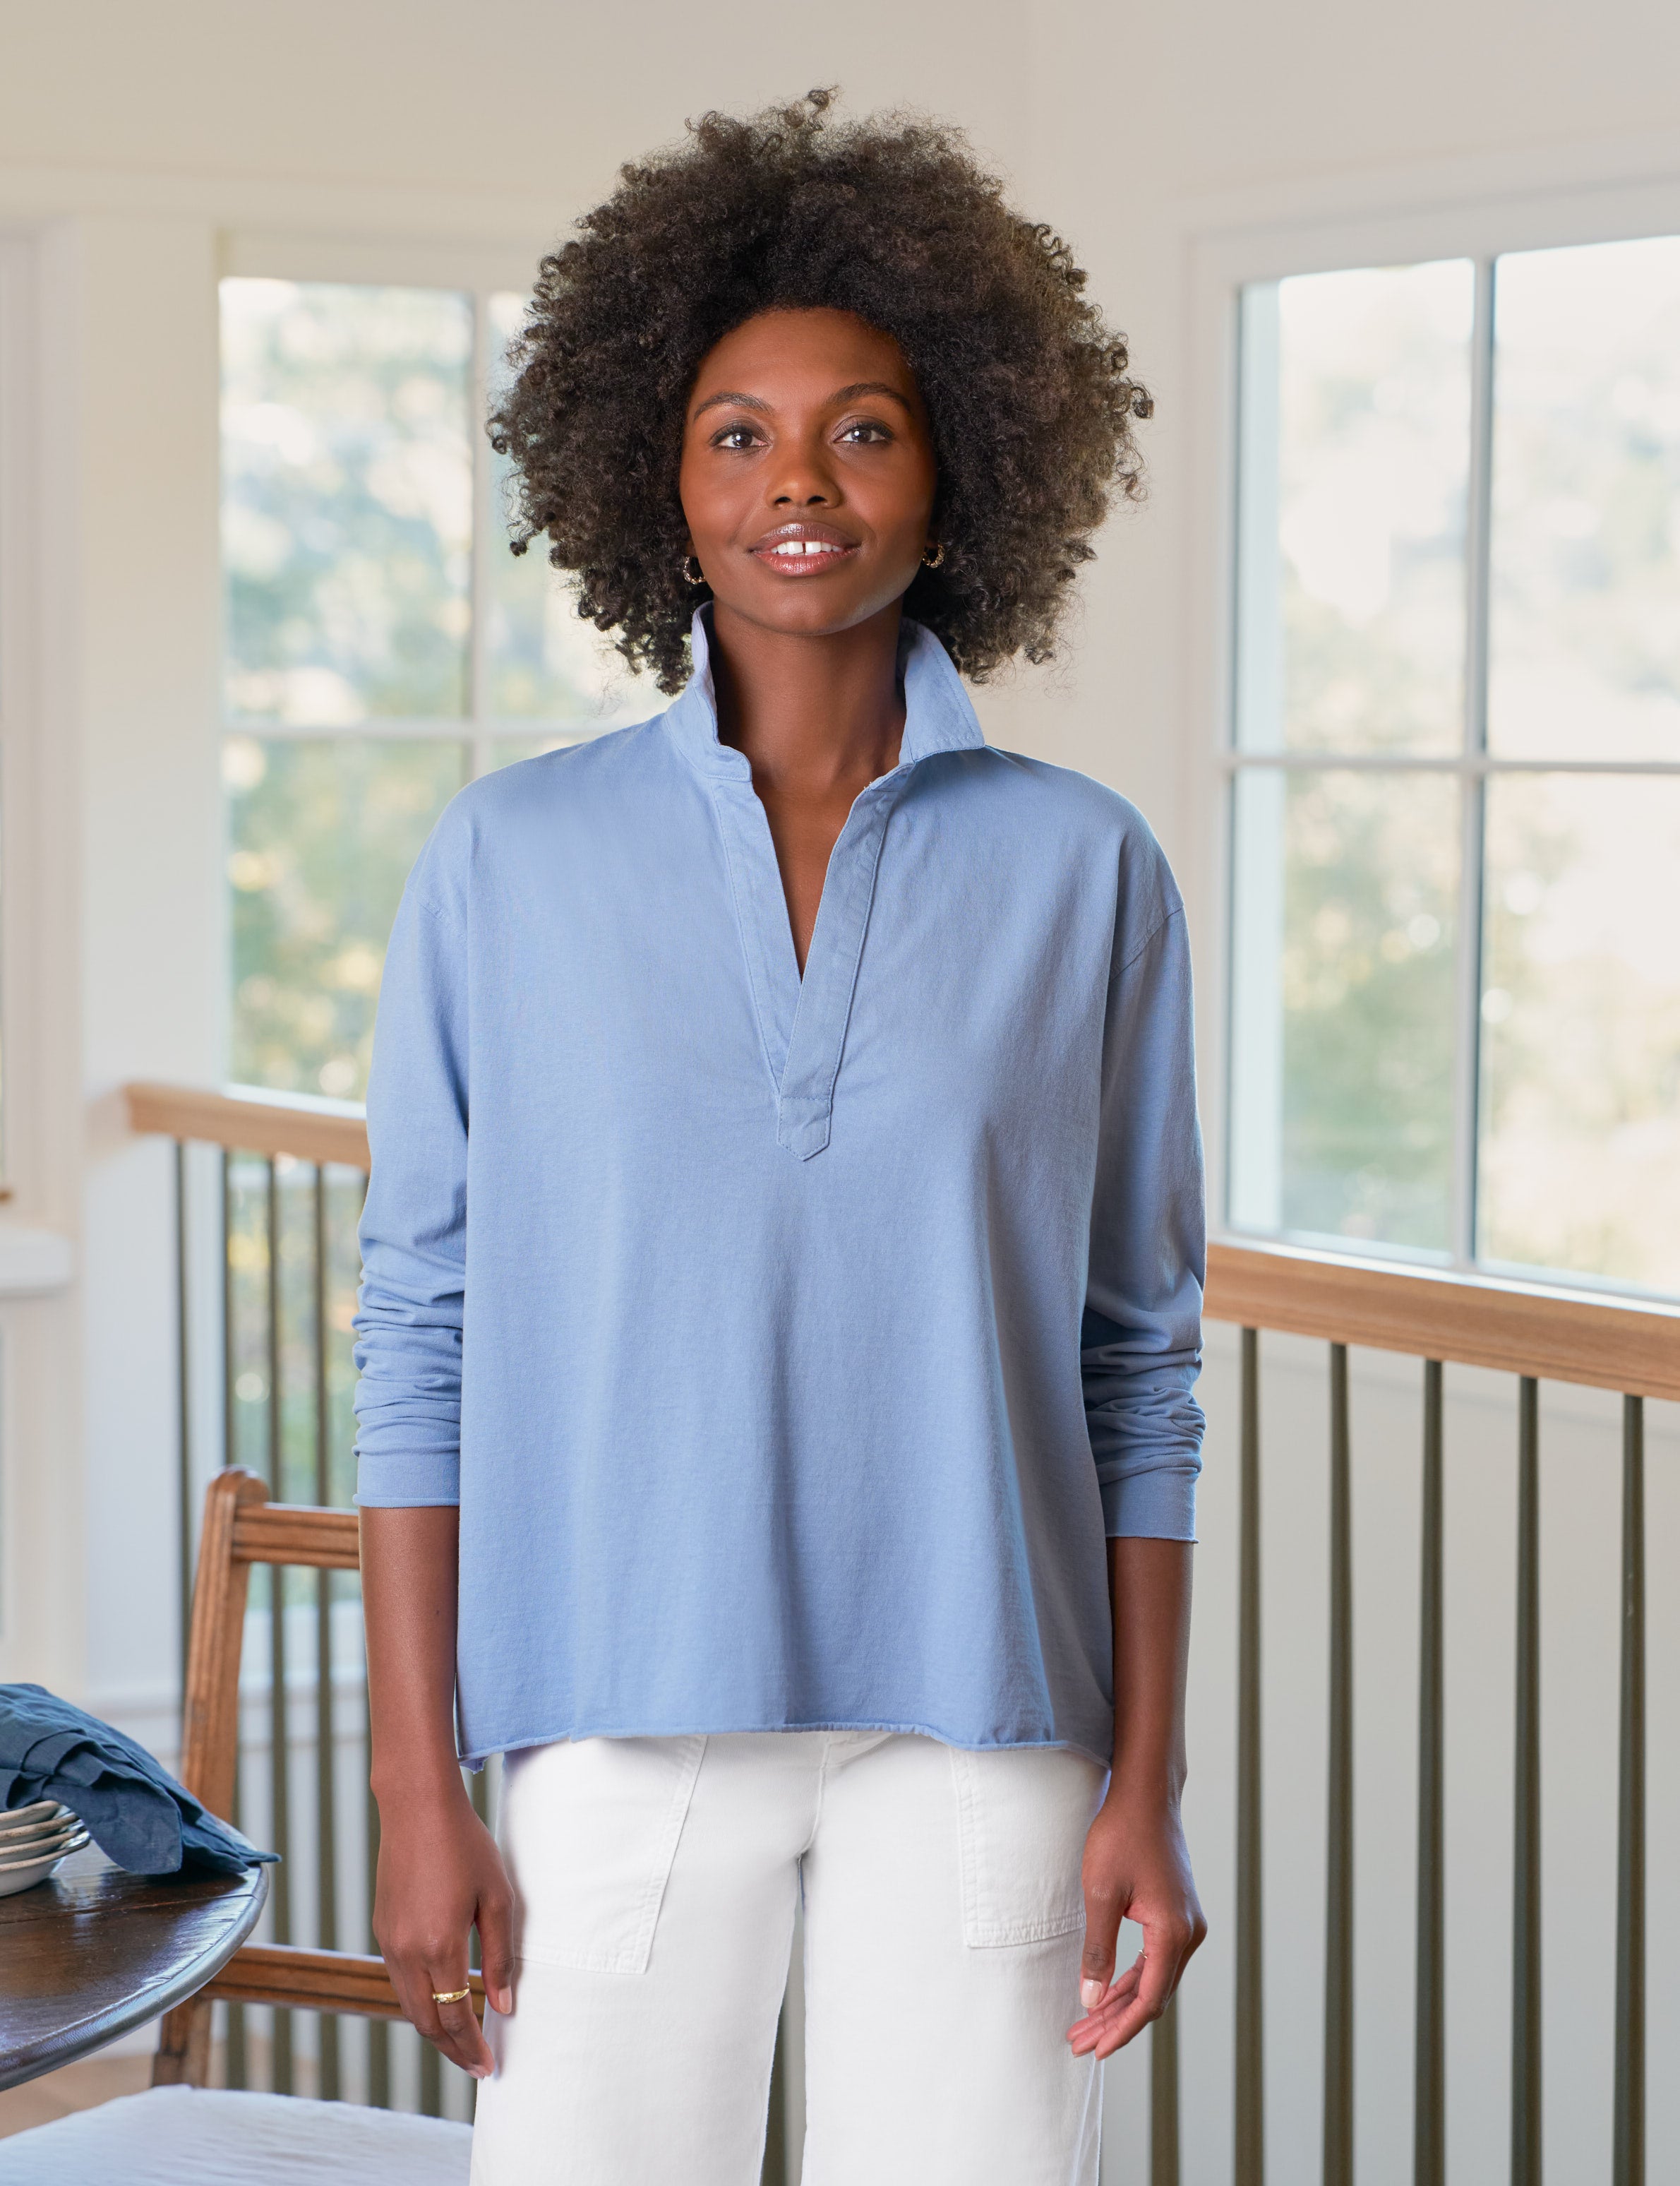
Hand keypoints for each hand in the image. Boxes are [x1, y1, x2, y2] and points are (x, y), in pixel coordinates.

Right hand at [372, 1779, 514, 2078]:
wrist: (417, 1807)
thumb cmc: (465, 1846)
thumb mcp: (498, 1897)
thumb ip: (501, 1955)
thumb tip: (504, 2006)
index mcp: (439, 1946)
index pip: (455, 2018)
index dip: (472, 2048)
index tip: (489, 2067)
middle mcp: (407, 1952)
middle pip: (427, 2022)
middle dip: (453, 2050)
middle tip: (477, 2066)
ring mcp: (390, 1942)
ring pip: (410, 2005)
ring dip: (434, 2030)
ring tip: (461, 2042)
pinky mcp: (383, 1929)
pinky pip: (400, 1982)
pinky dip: (420, 2002)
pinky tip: (440, 2002)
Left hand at [1066, 1785, 1205, 2059]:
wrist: (1145, 1796)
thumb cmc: (1121, 1836)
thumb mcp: (1100, 1893)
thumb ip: (1099, 1950)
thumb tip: (1092, 2001)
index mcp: (1174, 1933)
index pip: (1148, 2000)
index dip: (1120, 2029)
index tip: (1094, 2049)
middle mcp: (1189, 1934)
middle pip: (1152, 1995)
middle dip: (1115, 2022)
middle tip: (1079, 2041)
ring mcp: (1187, 1924)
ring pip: (1154, 1979)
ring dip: (1121, 2002)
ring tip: (1086, 2023)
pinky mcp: (1177, 1915)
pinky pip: (1156, 1960)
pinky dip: (1131, 1979)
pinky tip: (1106, 1991)